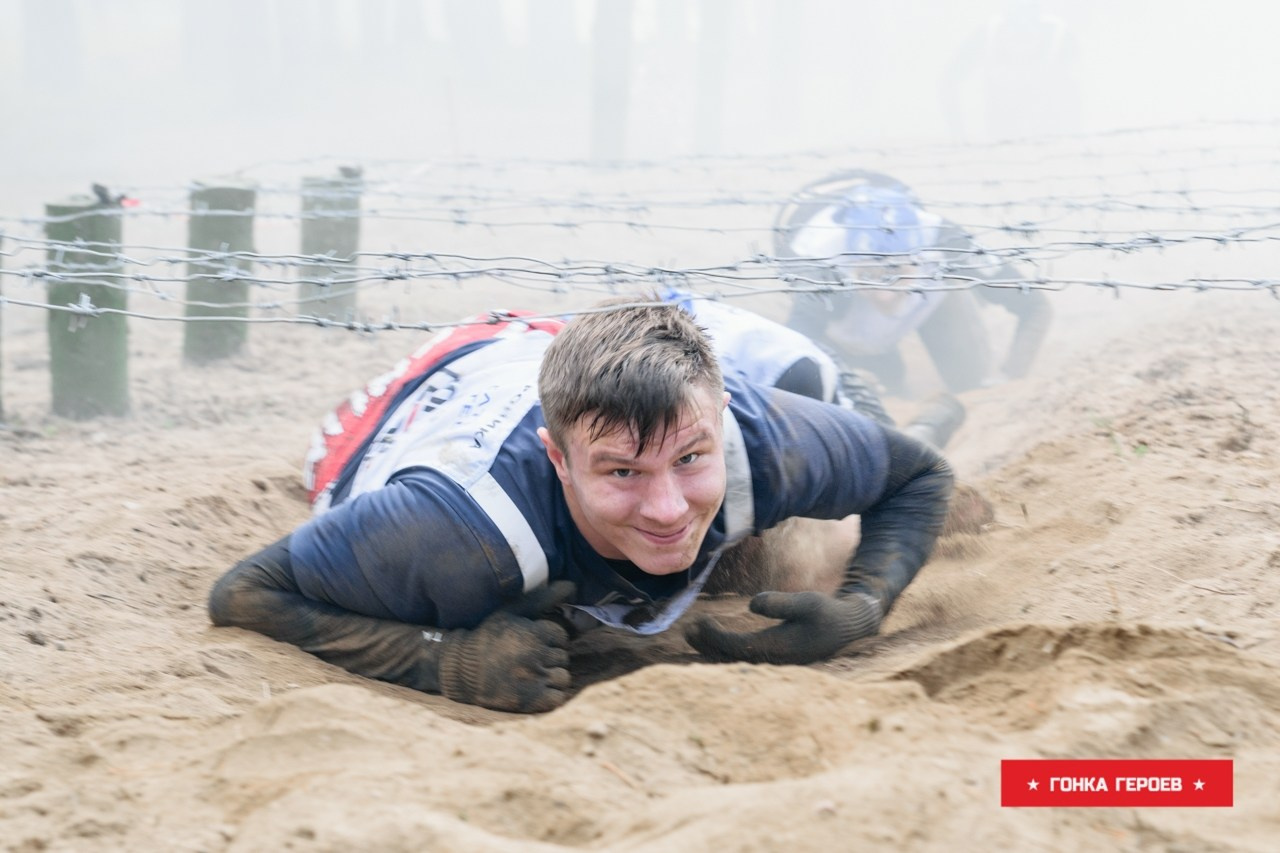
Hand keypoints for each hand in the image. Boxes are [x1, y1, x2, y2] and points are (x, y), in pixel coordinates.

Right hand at [438, 581, 575, 712]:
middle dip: (550, 657)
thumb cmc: (488, 636)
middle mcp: (537, 657)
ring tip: (534, 673)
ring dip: (552, 676)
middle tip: (531, 658)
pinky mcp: (530, 701)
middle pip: (563, 657)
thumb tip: (571, 584)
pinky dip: (551, 695)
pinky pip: (558, 698)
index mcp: (534, 634)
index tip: (535, 642)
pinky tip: (536, 688)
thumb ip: (543, 597)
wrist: (462, 669)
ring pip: (564, 678)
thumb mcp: (512, 610)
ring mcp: (534, 680)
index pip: (561, 637)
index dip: (550, 639)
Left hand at [684, 590, 880, 664]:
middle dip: (707, 645)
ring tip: (695, 635)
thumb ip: (780, 603)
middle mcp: (773, 660)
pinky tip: (717, 641)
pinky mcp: (778, 657)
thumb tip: (751, 605)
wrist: (849, 628)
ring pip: (737, 660)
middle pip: (731, 658)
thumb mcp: (807, 602)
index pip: (735, 647)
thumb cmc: (828, 613)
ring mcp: (775, 661)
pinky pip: (745, 658)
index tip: (697, 622)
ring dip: (714, 649)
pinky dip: (727, 650)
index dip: (713, 637)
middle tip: (687, 631)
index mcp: (778, 649)